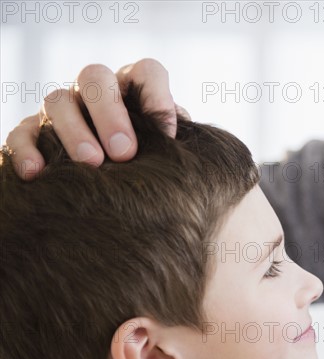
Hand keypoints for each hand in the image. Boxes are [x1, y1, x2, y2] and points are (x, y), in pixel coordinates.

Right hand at [4, 58, 179, 179]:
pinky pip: (21, 133)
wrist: (115, 188)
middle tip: (124, 153)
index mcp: (133, 88)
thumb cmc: (146, 164)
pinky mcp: (31, 131)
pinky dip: (27, 151)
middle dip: (110, 114)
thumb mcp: (162, 150)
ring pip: (57, 101)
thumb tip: (169, 140)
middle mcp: (95, 90)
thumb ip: (168, 141)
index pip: (147, 72)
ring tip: (92, 164)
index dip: (157, 97)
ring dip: (73, 132)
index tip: (166, 135)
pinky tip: (38, 174)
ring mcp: (62, 107)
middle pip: (95, 77)